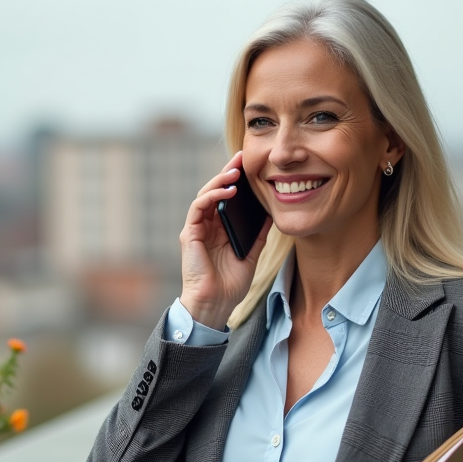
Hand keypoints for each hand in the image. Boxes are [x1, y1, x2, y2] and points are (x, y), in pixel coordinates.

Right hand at [178, 152, 270, 329]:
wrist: (215, 304)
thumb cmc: (231, 284)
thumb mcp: (252, 254)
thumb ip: (259, 234)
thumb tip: (272, 213)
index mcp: (220, 229)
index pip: (227, 199)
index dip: (237, 181)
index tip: (251, 166)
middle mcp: (207, 226)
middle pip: (215, 192)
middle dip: (228, 173)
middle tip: (241, 157)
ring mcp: (197, 229)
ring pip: (205, 195)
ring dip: (219, 181)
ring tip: (235, 171)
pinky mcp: (190, 234)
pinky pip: (198, 208)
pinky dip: (212, 196)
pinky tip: (227, 191)